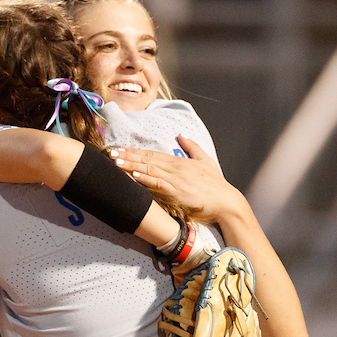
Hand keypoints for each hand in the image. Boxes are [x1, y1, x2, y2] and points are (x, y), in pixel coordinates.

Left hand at [112, 135, 248, 224]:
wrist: (226, 201)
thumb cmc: (215, 184)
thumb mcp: (205, 160)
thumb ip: (192, 147)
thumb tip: (181, 135)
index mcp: (179, 162)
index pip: (152, 154)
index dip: (134, 152)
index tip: (120, 149)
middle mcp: (175, 168)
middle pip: (147, 160)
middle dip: (127, 156)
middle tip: (110, 153)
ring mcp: (176, 180)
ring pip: (150, 170)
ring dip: (132, 166)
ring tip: (116, 162)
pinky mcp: (179, 192)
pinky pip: (160, 184)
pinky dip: (147, 179)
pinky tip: (135, 176)